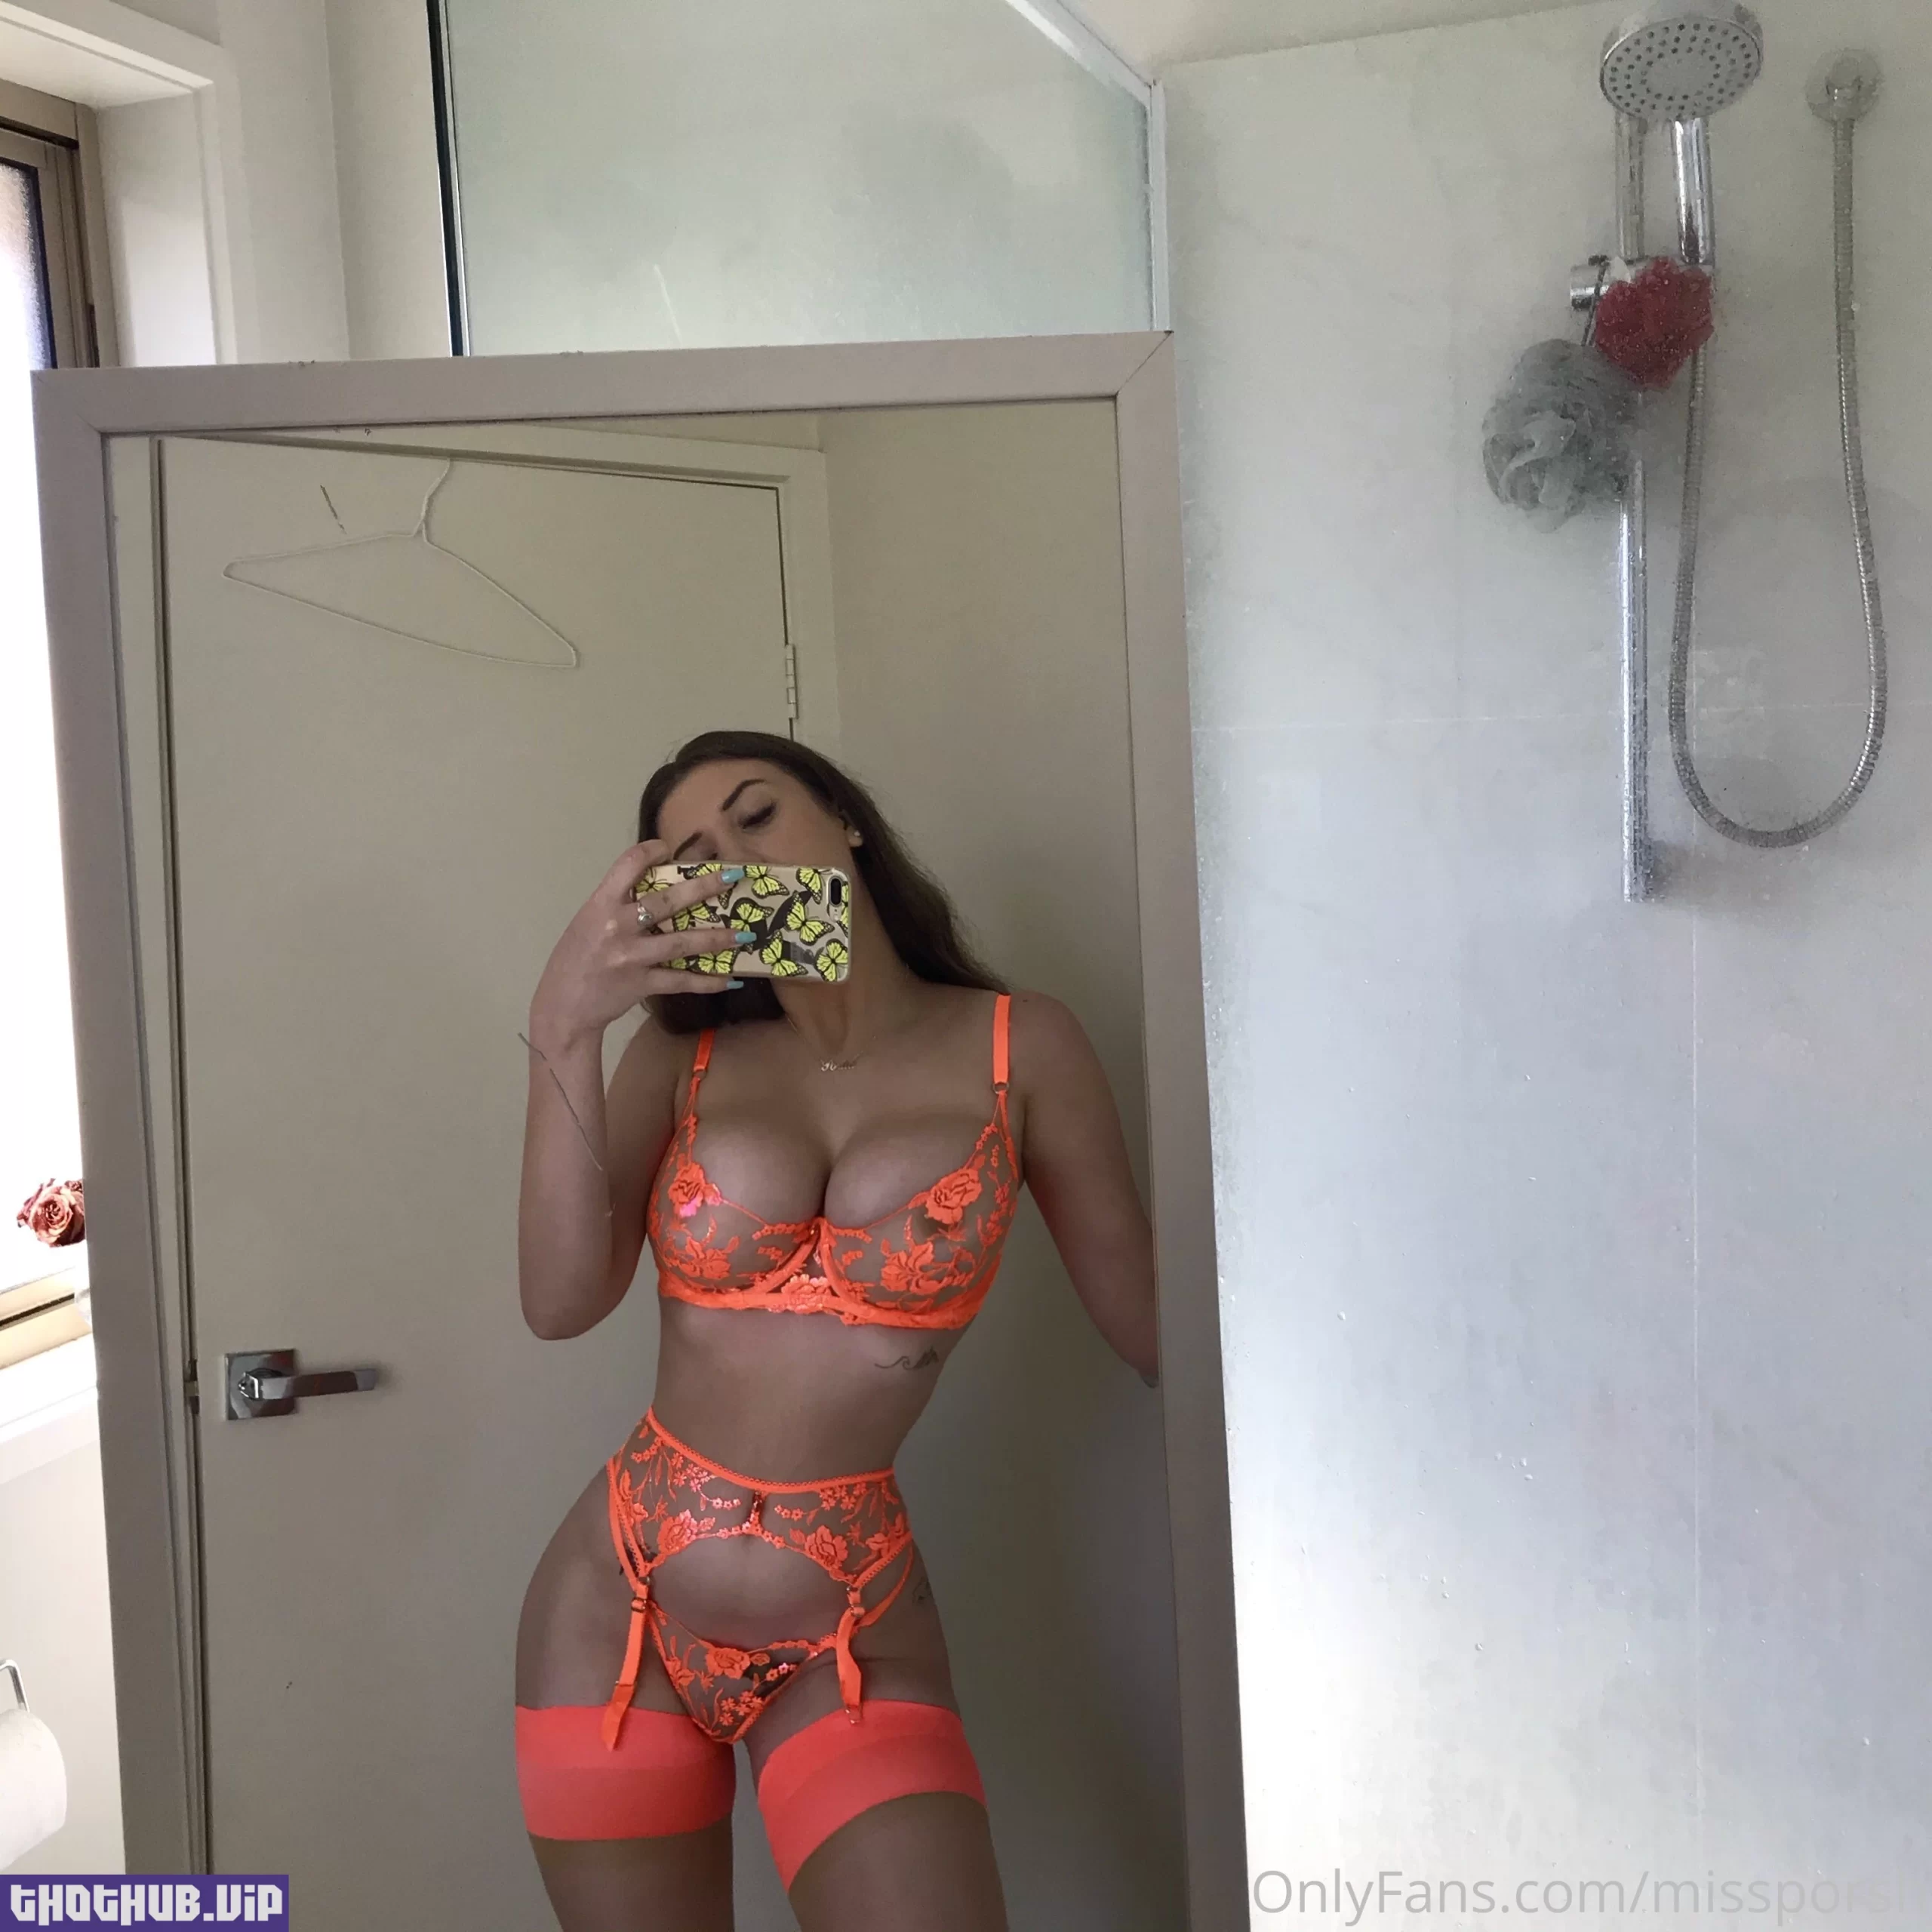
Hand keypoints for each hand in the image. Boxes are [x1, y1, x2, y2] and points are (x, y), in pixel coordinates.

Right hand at [528, 841, 742, 1043]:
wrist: (562, 1008)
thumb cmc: (575, 960)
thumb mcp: (588, 921)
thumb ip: (617, 904)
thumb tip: (656, 885)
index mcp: (600, 904)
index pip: (627, 865)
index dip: (651, 851)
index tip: (668, 847)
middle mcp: (617, 926)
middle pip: (666, 901)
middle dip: (703, 887)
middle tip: (732, 877)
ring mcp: (631, 957)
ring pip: (682, 943)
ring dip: (717, 938)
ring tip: (745, 933)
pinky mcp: (642, 984)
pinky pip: (682, 981)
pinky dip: (708, 981)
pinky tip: (731, 978)